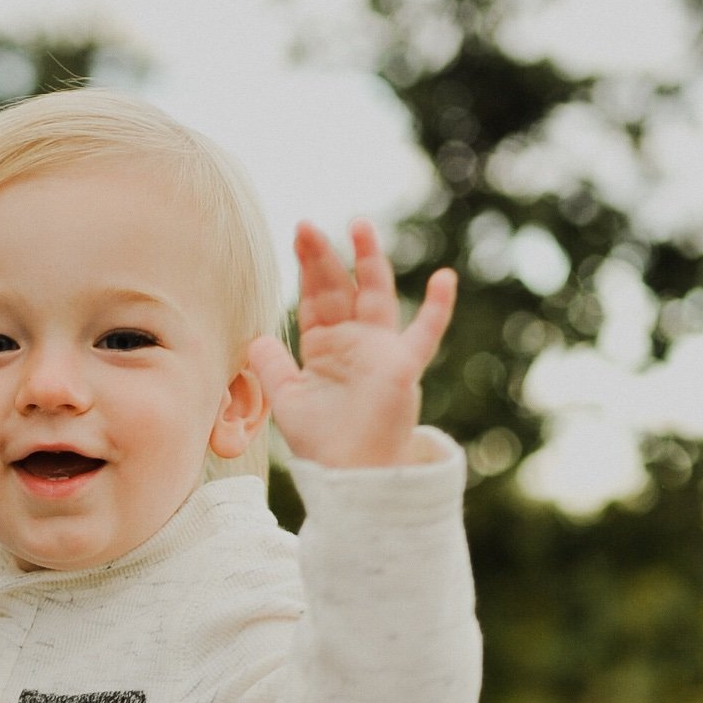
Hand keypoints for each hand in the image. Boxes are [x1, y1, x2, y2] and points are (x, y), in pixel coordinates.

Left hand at [249, 219, 454, 469]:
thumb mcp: (286, 400)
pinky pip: (426, 333)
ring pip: (376, 296)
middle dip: (323, 257)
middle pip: (339, 289)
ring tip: (359, 226)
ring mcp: (381, 350)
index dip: (307, 269)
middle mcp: (355, 342)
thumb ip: (271, 368)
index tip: (298, 235)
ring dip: (369, 261)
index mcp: (327, 347)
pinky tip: (444, 278)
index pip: (316, 299)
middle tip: (306, 226)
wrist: (349, 476)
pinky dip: (437, 308)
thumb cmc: (322, 443)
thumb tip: (258, 338)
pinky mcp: (403, 366)